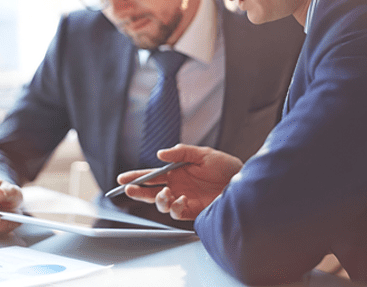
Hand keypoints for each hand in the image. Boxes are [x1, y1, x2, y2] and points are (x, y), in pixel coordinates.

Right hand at [117, 144, 242, 220]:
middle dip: (138, 192)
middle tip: (129, 190)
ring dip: (159, 200)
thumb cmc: (226, 166)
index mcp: (176, 171)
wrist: (244, 183)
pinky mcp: (193, 211)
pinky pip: (177, 213)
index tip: (122, 179)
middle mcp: (177, 186)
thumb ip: (181, 152)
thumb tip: (160, 154)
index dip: (136, 177)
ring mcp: (184, 199)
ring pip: (161, 204)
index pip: (151, 175)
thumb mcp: (203, 154)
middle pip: (151, 191)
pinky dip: (176, 207)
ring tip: (165, 193)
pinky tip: (181, 200)